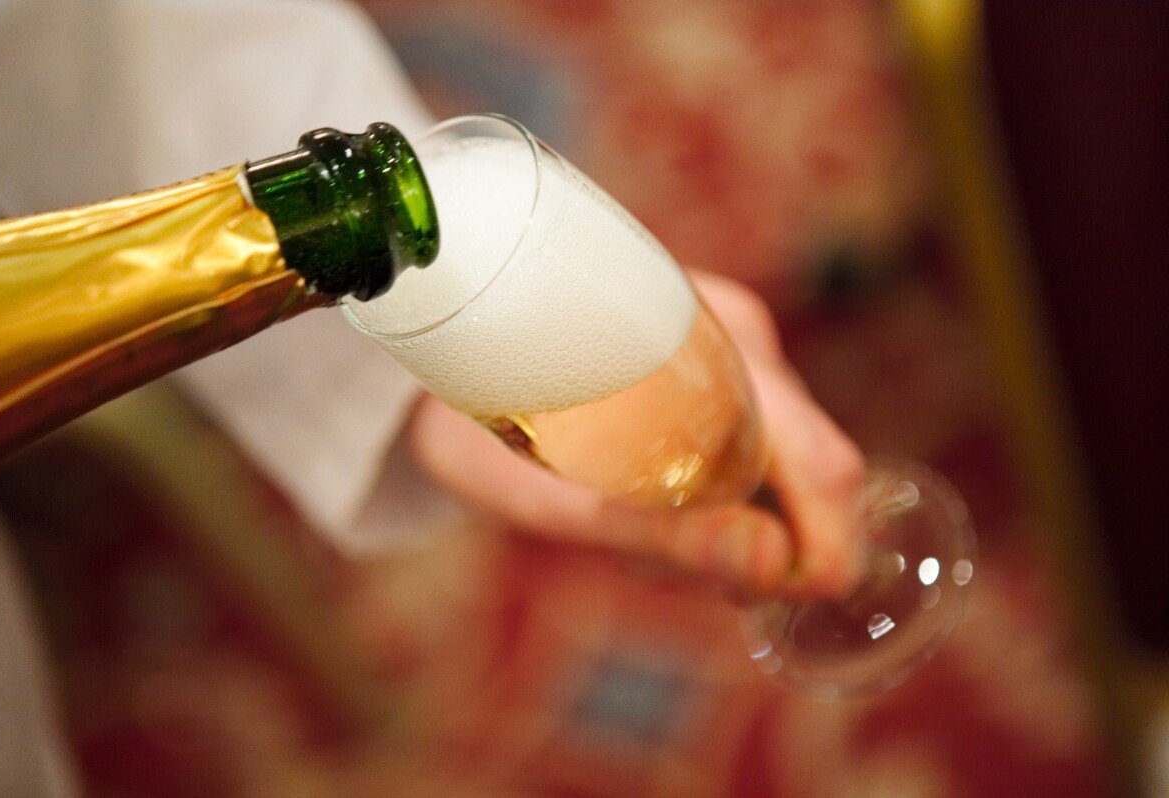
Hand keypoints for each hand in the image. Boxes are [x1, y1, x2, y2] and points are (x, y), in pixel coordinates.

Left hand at [406, 270, 864, 598]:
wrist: (443, 359)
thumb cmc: (480, 428)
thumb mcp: (561, 498)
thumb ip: (667, 532)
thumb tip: (775, 565)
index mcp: (716, 350)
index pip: (824, 464)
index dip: (820, 552)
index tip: (752, 598)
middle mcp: (740, 338)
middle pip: (809, 474)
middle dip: (760, 543)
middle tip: (656, 562)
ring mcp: (733, 349)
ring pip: (782, 468)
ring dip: (725, 522)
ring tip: (624, 518)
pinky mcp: (718, 368)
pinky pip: (753, 452)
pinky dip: (713, 498)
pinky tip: (643, 499)